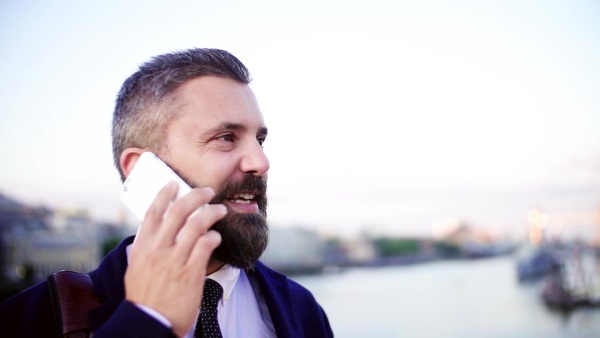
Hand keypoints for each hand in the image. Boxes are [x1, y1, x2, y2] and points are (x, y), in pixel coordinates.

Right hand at [124, 181, 225, 337]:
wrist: (150, 322)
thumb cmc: (145, 296)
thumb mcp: (136, 267)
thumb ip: (145, 247)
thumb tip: (153, 229)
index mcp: (143, 246)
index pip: (153, 211)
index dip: (164, 193)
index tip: (174, 184)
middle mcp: (158, 249)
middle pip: (179, 211)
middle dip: (196, 195)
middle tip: (208, 191)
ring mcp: (175, 260)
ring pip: (197, 224)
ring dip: (212, 212)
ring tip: (220, 210)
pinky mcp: (191, 272)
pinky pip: (206, 245)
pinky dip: (213, 237)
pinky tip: (216, 237)